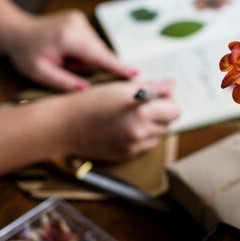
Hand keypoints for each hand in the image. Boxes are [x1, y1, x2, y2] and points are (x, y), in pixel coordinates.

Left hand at [1, 10, 136, 90]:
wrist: (15, 30)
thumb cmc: (25, 53)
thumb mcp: (39, 72)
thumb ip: (64, 82)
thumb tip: (88, 89)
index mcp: (68, 38)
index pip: (99, 56)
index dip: (118, 67)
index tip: (136, 75)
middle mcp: (78, 24)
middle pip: (98, 53)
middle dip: (86, 65)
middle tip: (64, 66)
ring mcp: (79, 19)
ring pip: (95, 48)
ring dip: (84, 58)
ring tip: (63, 58)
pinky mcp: (80, 19)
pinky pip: (91, 42)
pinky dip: (82, 50)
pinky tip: (66, 51)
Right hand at [59, 80, 179, 160]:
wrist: (65, 126)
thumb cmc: (91, 102)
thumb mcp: (122, 88)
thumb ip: (152, 87)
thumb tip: (171, 85)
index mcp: (142, 112)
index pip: (175, 109)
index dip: (169, 99)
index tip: (160, 93)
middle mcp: (140, 132)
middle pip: (169, 123)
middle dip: (162, 111)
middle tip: (148, 101)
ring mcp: (134, 146)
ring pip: (158, 135)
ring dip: (153, 124)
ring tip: (135, 114)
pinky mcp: (126, 155)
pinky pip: (144, 145)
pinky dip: (142, 135)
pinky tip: (126, 125)